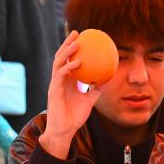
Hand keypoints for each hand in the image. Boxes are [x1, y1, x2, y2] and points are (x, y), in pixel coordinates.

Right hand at [40, 31, 104, 158]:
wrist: (64, 130)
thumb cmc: (75, 116)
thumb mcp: (90, 100)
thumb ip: (98, 88)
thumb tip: (111, 77)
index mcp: (67, 80)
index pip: (69, 59)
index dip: (73, 48)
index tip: (83, 37)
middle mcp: (59, 79)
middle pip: (61, 56)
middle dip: (67, 43)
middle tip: (76, 32)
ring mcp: (55, 83)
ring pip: (59, 62)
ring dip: (66, 51)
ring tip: (77, 43)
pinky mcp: (53, 90)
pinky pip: (60, 75)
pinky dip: (69, 67)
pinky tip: (77, 62)